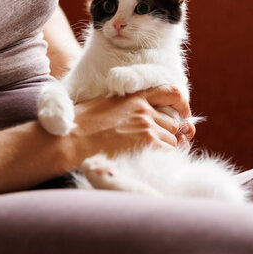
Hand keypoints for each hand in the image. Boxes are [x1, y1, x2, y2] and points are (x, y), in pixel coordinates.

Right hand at [66, 85, 195, 167]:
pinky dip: (162, 158)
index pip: (171, 92)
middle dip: (167, 134)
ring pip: (172, 139)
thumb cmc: (79, 126)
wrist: (69, 140)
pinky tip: (145, 160)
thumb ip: (127, 109)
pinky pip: (168, 152)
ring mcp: (147, 126)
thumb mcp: (106, 106)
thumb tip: (140, 119)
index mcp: (134, 97)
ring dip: (163, 148)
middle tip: (152, 144)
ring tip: (142, 154)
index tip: (183, 114)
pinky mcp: (147, 143)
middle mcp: (144, 109)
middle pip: (173, 122)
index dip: (182, 104)